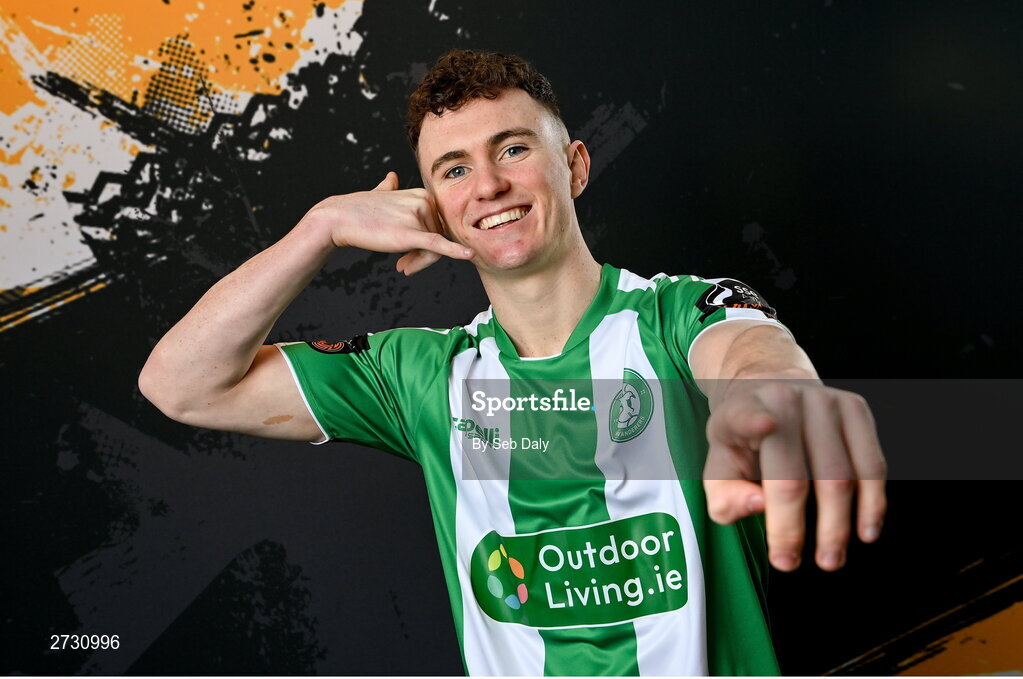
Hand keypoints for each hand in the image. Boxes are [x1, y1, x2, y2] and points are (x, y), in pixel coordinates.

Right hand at [303, 171, 472, 274]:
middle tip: (405, 266)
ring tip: (402, 266)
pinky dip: (456, 252)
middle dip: (423, 258)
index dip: (428, 245)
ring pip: (434, 250)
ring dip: (419, 263)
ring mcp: (418, 216)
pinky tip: (469, 256)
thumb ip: (389, 188)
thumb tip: (392, 178)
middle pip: (439, 239)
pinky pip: (438, 245)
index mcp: (423, 195)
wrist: (339, 217)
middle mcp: (425, 202)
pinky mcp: (411, 233)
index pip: (438, 226)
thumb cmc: (358, 210)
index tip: (410, 257)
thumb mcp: (380, 195)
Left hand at [703, 380, 886, 571]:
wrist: (771, 389)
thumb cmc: (744, 441)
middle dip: (794, 527)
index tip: (764, 425)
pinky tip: (865, 530)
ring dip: (838, 525)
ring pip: (841, 475)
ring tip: (829, 559)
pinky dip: (872, 503)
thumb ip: (726, 496)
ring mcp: (825, 400)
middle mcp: (784, 398)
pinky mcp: (856, 408)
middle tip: (790, 564)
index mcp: (740, 410)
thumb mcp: (719, 466)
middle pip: (796, 474)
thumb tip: (757, 506)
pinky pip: (872, 465)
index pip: (744, 416)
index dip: (752, 421)